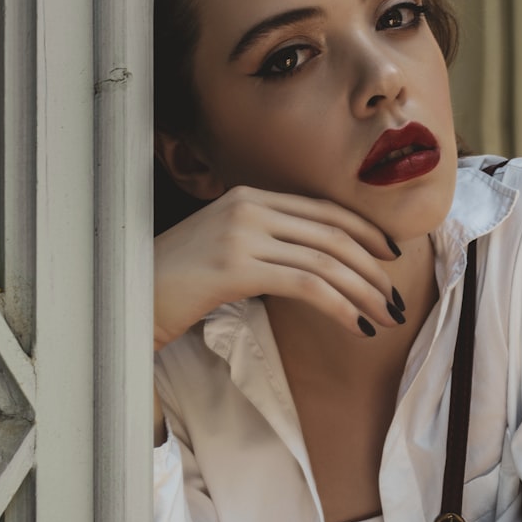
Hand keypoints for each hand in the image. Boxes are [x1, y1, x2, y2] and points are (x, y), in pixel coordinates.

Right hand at [153, 185, 401, 350]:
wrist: (126, 297)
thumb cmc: (175, 281)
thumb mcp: (225, 247)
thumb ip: (265, 240)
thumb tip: (315, 262)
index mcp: (248, 196)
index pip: (322, 209)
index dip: (364, 231)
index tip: (391, 254)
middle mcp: (248, 206)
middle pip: (331, 233)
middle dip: (372, 267)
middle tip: (395, 298)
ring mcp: (241, 233)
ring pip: (325, 260)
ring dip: (364, 291)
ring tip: (385, 317)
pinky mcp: (235, 266)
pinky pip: (306, 284)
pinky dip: (340, 306)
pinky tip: (358, 325)